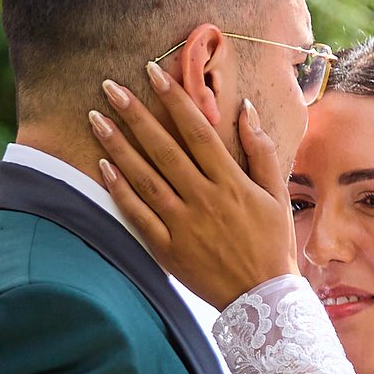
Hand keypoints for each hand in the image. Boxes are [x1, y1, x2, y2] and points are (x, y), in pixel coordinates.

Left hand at [89, 64, 298, 308]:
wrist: (264, 300)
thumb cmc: (273, 244)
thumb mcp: (277, 195)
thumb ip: (262, 151)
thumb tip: (246, 109)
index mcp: (231, 183)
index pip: (197, 131)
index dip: (174, 100)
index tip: (153, 73)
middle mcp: (204, 199)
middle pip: (164, 148)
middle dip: (136, 114)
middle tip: (110, 87)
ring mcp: (184, 224)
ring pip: (145, 177)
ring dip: (118, 145)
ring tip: (96, 118)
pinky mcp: (168, 248)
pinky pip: (139, 214)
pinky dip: (120, 189)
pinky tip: (103, 166)